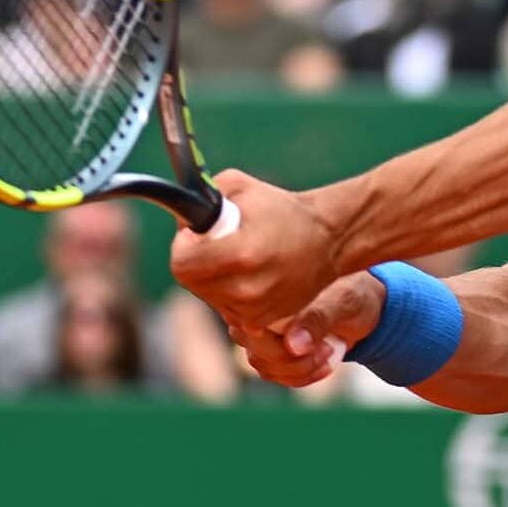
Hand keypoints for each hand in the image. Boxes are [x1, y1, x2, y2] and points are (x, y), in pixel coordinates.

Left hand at [170, 169, 345, 328]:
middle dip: (197, 260)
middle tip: (218, 244)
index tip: (197, 236)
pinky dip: (230, 292)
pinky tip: (250, 275)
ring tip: (240, 258)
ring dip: (213, 278)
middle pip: (191, 281)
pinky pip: (226, 307)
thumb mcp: (241, 186)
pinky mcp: (262, 320)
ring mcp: (255, 309)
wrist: (327, 240)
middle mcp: (247, 288)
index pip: (182, 263)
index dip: (184, 246)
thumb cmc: (283, 210)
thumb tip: (180, 219)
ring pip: (207, 295)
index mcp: (241, 253)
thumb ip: (202, 196)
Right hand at [226, 272, 383, 388]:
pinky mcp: (272, 353)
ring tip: (328, 351)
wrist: (362, 306)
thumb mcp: (342, 300)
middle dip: (294, 360)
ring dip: (302, 368)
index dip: (278, 344)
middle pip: (257, 351)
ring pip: (266, 367)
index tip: (313, 344)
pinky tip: (325, 362)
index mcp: (268, 289)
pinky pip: (278, 375)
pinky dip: (304, 375)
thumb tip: (293, 345)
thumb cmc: (352, 293)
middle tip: (326, 349)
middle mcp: (257, 311)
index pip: (252, 325)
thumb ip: (318, 319)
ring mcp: (261, 334)